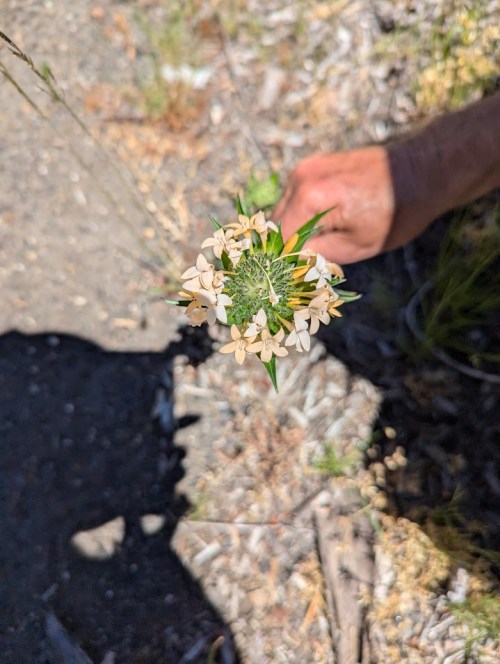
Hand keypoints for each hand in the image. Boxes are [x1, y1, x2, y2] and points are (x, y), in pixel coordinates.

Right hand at [273, 146, 427, 263]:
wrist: (424, 169)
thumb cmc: (397, 212)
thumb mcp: (356, 247)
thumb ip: (316, 258)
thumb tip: (289, 268)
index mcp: (310, 198)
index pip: (278, 240)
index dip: (283, 263)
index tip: (292, 280)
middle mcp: (300, 178)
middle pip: (275, 224)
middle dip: (285, 249)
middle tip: (303, 270)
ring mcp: (305, 168)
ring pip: (282, 212)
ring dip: (292, 233)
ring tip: (314, 252)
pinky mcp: (312, 166)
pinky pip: (295, 199)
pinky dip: (301, 218)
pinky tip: (321, 231)